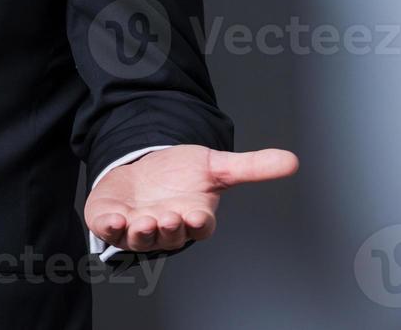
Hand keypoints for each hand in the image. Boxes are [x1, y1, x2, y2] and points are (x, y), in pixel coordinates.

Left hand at [85, 144, 298, 253]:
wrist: (144, 167)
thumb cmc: (182, 173)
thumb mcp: (215, 165)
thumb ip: (251, 166)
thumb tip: (292, 161)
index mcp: (193, 217)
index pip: (199, 227)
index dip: (198, 224)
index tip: (197, 216)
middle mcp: (166, 227)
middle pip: (170, 236)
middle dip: (169, 229)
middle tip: (168, 218)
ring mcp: (137, 226)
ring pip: (139, 238)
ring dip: (140, 233)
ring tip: (141, 221)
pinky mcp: (110, 220)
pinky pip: (108, 231)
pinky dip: (109, 227)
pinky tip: (112, 219)